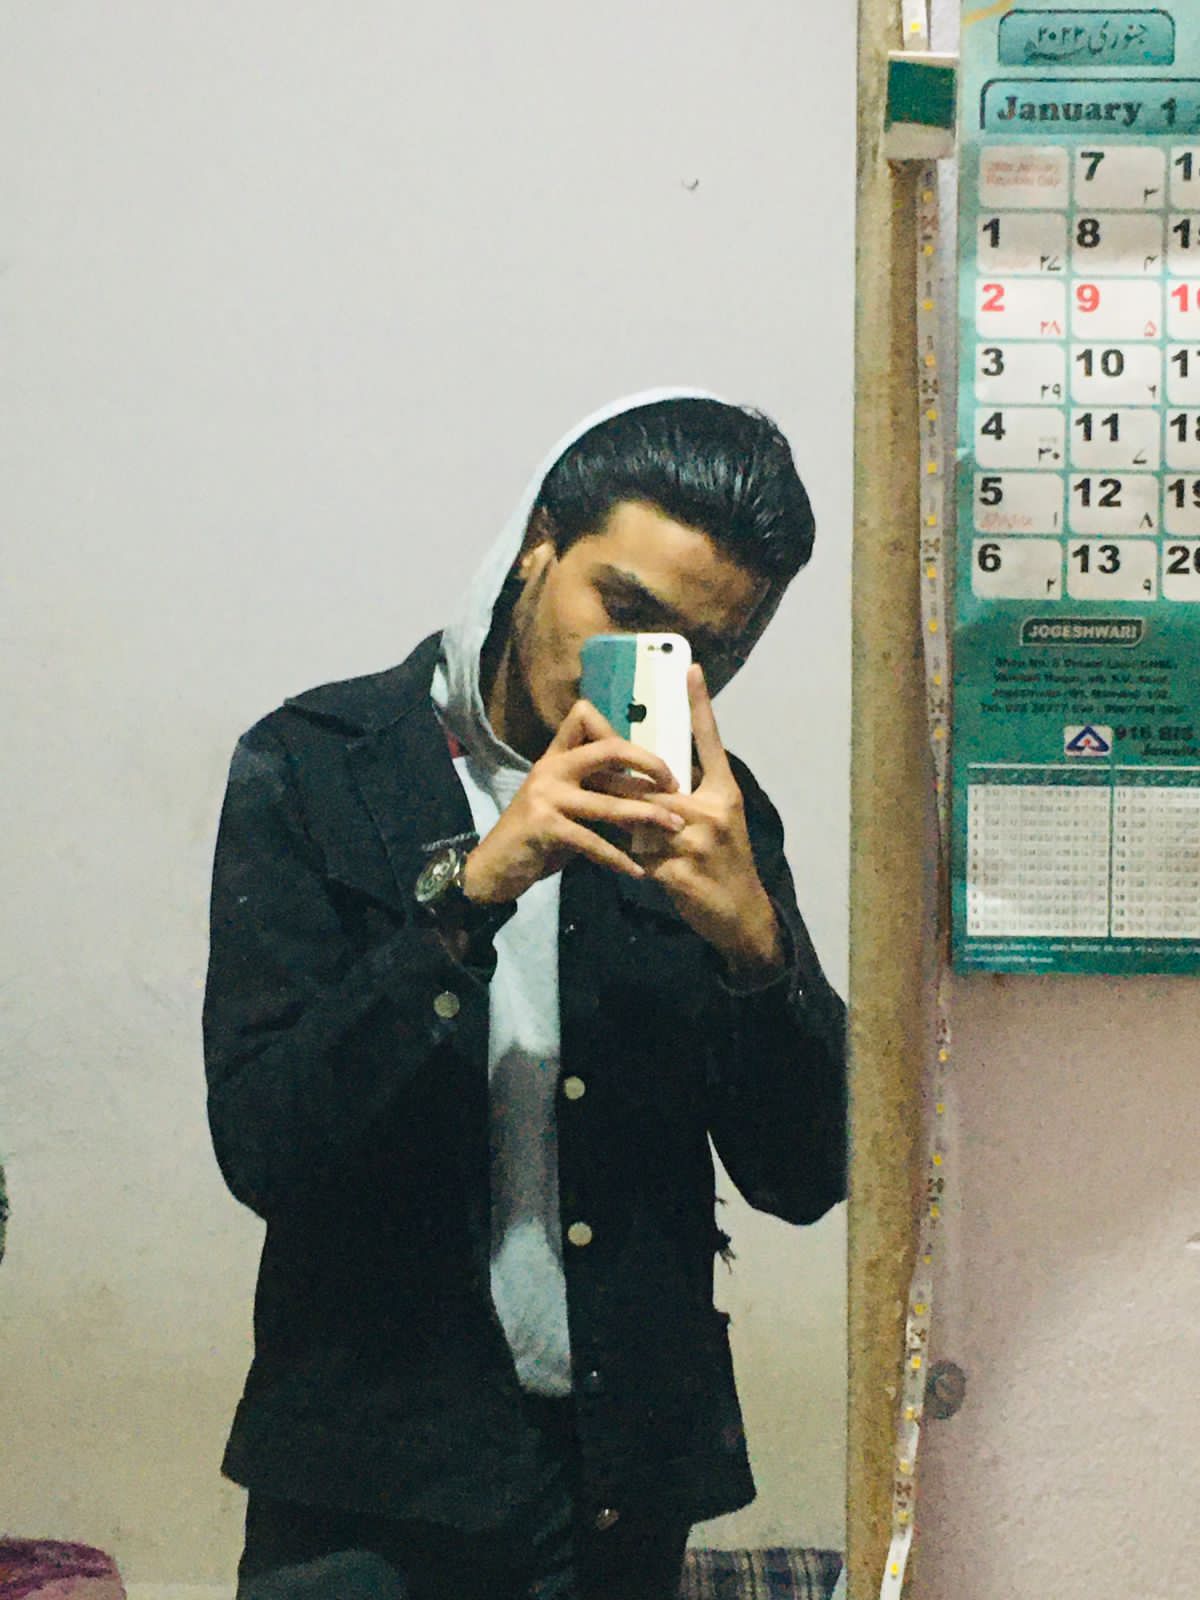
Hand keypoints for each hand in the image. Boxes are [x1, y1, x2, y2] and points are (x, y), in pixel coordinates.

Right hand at [463, 699, 684, 904]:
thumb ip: (593, 787)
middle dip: (649, 763)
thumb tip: (644, 785)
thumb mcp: (564, 802)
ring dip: (648, 815)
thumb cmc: (538, 836)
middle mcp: (551, 768)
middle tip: (674, 784)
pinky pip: (593, 841)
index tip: (646, 760)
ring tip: (674, 827)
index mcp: (556, 757)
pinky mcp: (544, 826)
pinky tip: (637, 870)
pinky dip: (618, 858)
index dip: (618, 730)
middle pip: (609, 749)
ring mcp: (546, 795)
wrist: (495, 867)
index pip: (584, 716)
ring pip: (610, 802)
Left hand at [638, 665, 784, 983]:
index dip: (700, 705)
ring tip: (640, 847)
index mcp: (725, 793)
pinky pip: (640, 858)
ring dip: (630, 836)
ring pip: (640, 823)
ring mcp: (697, 842)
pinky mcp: (679, 872)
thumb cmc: (728, 863)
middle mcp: (714, 811)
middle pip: (653, 788)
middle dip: (623, 792)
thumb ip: (693, 795)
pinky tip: (649, 876)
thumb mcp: (722, 821)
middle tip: (593, 785)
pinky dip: (636, 865)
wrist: (741, 915)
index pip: (710, 741)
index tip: (690, 667)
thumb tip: (657, 776)